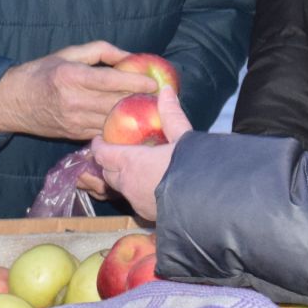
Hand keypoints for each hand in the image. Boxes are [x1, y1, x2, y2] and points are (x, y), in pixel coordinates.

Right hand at [0, 41, 156, 141]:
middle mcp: (73, 101)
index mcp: (71, 76)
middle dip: (140, 101)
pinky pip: (102, 132)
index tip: (154, 83)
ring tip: (152, 111)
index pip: (110, 81)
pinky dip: (118, 129)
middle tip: (160, 98)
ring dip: (132, 118)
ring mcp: (74, 121)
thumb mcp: (67, 53)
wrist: (11, 102)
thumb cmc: (40, 73)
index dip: (135, 82)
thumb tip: (128, 55)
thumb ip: (99, 50)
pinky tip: (133, 124)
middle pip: (114, 103)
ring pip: (111, 121)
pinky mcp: (74, 135)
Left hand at [92, 84, 192, 220]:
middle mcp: (128, 184)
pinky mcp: (148, 216)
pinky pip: (136, 201)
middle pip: (108, 173)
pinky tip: (152, 187)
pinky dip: (138, 192)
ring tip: (134, 170)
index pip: (103, 154)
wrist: (208, 203)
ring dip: (123, 179)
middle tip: (115, 153)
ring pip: (122, 189)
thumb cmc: (192, 167)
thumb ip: (171, 115)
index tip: (99, 139)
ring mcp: (136, 203)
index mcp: (130, 162)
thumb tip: (166, 91)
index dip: (99, 146)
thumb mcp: (183, 136)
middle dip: (109, 163)